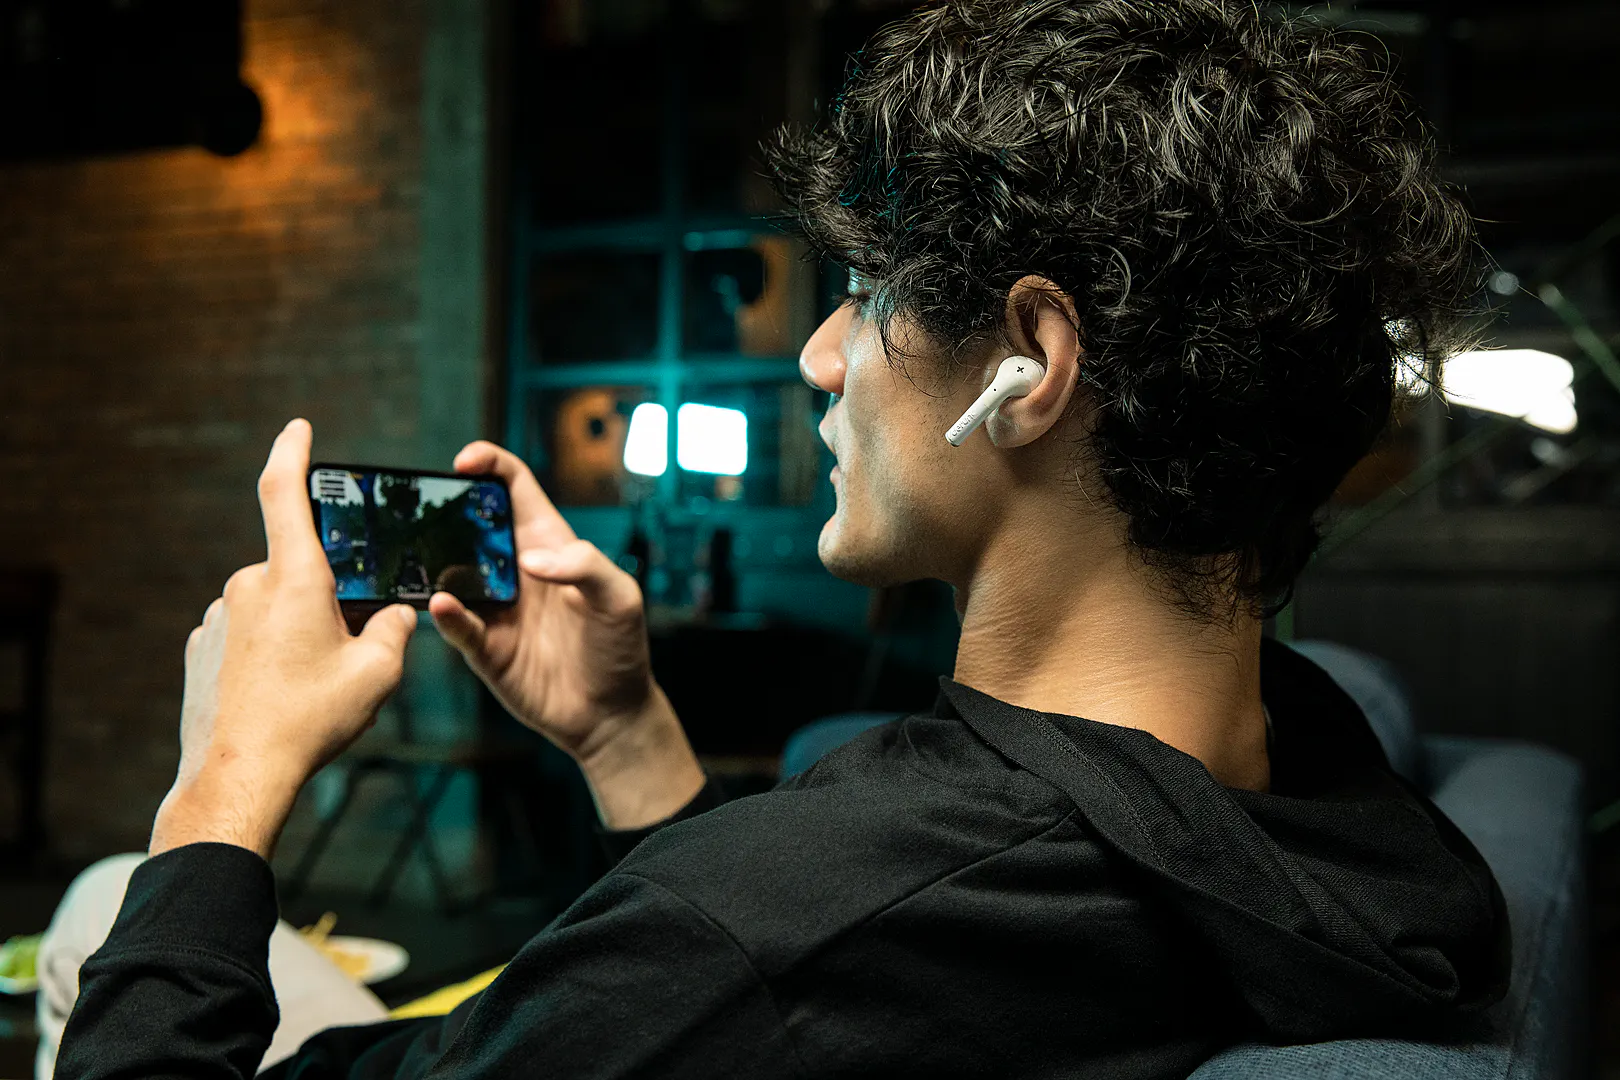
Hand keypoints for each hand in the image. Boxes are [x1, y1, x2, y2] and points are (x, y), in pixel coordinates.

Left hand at [151, 419, 418, 857]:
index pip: (283, 492)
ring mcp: (218, 617)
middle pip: (301, 570)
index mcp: (293, 578)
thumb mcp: (377, 674)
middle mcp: (248, 586)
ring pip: (275, 606)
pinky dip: (271, 654)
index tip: (299, 427)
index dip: (292, 452)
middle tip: (352, 646)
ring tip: (314, 686)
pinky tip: (283, 696)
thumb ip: (394, 631)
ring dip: (301, 629)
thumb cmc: (309, 720)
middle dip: (331, 597)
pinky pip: (248, 635)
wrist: (239, 774)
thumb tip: (393, 615)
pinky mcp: (201, 649)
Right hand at [428, 442, 702, 827]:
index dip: (490, 465)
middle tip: (423, 503)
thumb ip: (586, 566)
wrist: (611, 713)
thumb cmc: (620, 646)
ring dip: (432, 561)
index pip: (514, 489)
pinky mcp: (484, 647)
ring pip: (450, 573)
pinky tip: (442, 603)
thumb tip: (532, 558)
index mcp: (548, 544)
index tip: (465, 461)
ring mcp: (494, 607)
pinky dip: (445, 613)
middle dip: (444, 508)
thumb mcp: (620, 597)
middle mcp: (514, 570)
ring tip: (418, 551)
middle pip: (470, 525)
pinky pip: (456, 625)